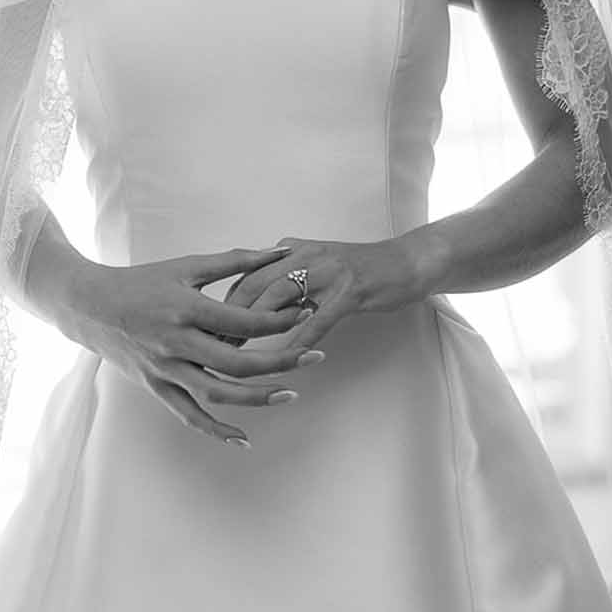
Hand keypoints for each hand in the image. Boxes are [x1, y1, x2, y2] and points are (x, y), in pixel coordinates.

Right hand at [60, 246, 320, 445]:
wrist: (91, 306)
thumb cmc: (143, 281)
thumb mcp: (187, 266)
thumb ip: (234, 261)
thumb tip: (278, 251)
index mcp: (186, 309)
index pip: (243, 321)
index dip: (278, 320)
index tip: (306, 313)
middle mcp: (176, 343)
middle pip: (238, 363)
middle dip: (281, 361)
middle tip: (317, 357)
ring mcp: (165, 369)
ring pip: (218, 394)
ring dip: (258, 398)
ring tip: (292, 393)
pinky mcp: (156, 387)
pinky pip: (189, 415)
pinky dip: (216, 430)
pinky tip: (243, 438)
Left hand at [224, 234, 418, 352]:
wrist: (405, 262)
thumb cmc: (359, 270)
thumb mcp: (315, 266)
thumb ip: (284, 278)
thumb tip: (248, 302)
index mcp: (292, 250)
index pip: (246, 276)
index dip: (224, 306)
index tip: (206, 331)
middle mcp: (304, 255)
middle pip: (254, 286)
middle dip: (230, 319)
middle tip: (214, 350)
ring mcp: (327, 271)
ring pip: (279, 301)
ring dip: (257, 331)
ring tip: (241, 359)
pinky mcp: (349, 290)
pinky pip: (318, 318)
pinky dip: (301, 340)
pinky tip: (290, 360)